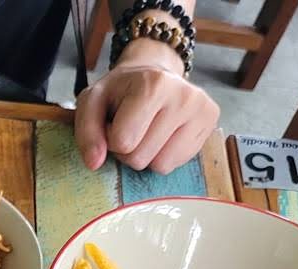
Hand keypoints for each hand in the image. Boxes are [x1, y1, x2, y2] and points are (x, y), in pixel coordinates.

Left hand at [74, 53, 219, 174]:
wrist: (153, 73)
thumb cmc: (120, 91)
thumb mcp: (92, 102)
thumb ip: (87, 132)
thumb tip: (94, 163)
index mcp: (153, 85)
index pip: (122, 143)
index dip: (110, 139)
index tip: (115, 121)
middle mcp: (184, 96)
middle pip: (140, 158)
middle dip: (128, 150)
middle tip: (132, 127)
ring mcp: (202, 110)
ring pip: (160, 166)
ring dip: (147, 156)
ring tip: (147, 131)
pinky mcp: (211, 123)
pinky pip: (177, 164)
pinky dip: (164, 156)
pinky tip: (163, 134)